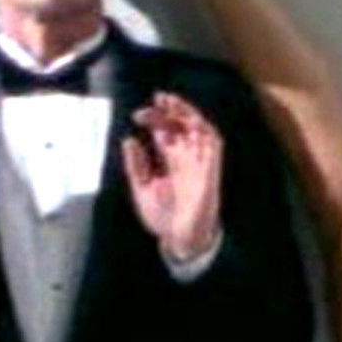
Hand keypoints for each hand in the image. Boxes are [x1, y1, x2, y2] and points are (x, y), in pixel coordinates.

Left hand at [122, 92, 222, 260]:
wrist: (180, 240)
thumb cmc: (163, 218)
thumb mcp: (141, 189)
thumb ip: (136, 165)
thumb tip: (129, 140)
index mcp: (170, 162)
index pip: (164, 132)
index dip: (155, 119)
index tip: (139, 115)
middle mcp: (185, 158)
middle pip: (180, 126)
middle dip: (169, 111)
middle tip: (155, 101)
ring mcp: (199, 162)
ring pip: (198, 128)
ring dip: (187, 113)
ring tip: (171, 102)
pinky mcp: (211, 169)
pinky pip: (213, 143)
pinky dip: (204, 129)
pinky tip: (191, 120)